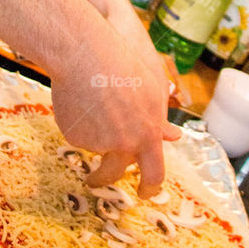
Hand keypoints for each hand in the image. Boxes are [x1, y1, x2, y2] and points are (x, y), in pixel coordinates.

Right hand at [49, 20, 179, 196]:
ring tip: (88, 110)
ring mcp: (98, 143)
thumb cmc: (123, 64)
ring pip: (95, 149)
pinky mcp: (75, 137)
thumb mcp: (151, 90)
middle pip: (116, 173)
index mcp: (149, 134)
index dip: (150, 187)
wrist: (85, 54)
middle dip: (107, 179)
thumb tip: (174, 137)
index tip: (144, 193)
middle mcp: (124, 144)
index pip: (154, 174)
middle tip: (99, 179)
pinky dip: (78, 123)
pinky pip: (78, 136)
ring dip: (92, 139)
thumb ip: (159, 118)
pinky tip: (78, 99)